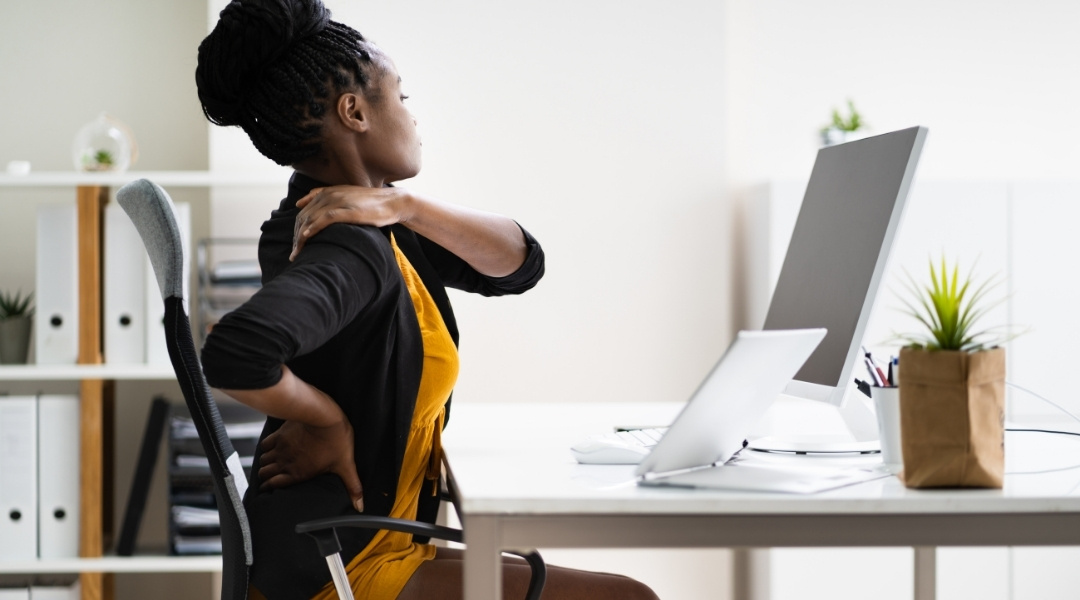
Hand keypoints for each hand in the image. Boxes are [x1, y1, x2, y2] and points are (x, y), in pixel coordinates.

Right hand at [257, 417, 365, 511]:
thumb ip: (352, 486)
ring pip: (263, 460)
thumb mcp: (345, 465)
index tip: (266, 490)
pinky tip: (270, 448)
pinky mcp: (279, 434)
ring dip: (265, 464)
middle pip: (265, 473)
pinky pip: (265, 444)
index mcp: (298, 473)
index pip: (274, 485)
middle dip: (264, 477)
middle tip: (267, 478)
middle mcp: (285, 462)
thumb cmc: (335, 439)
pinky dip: (265, 448)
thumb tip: (360, 506)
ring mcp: (280, 448)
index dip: (268, 488)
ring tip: (268, 465)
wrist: (323, 416)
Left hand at [291, 185, 411, 259]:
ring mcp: (337, 201)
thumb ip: (326, 198)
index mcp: (327, 192)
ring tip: (297, 253)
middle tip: (294, 254)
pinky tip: (306, 238)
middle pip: (303, 217)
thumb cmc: (371, 204)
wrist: (392, 202)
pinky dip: (312, 229)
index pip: (303, 211)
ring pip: (310, 219)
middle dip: (296, 236)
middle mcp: (329, 195)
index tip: (296, 244)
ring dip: (300, 238)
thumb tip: (302, 203)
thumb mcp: (347, 198)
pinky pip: (323, 219)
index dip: (296, 229)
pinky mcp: (346, 210)